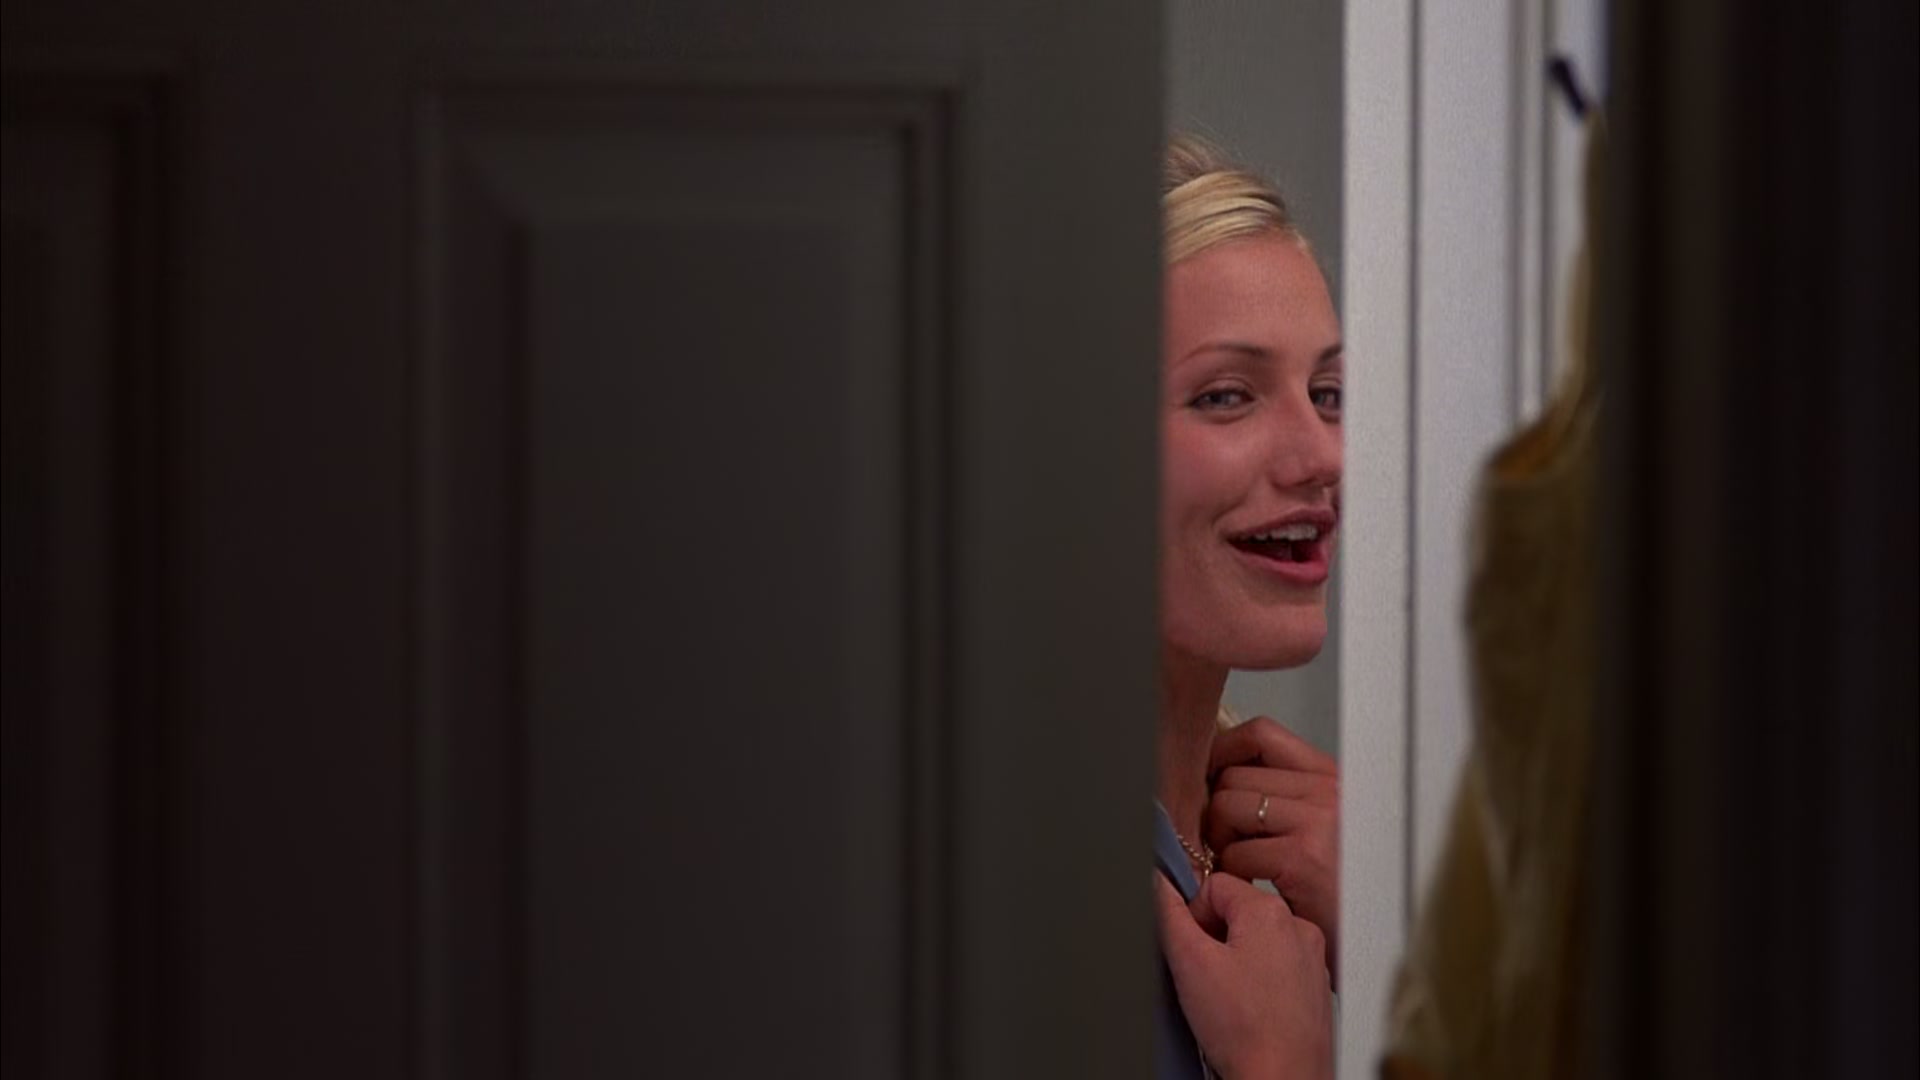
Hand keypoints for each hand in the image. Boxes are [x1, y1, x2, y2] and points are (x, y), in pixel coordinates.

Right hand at [1155, 873, 1332, 1079]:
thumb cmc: (1245, 1032)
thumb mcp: (1189, 962)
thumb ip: (1168, 914)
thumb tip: (1158, 884)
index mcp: (1270, 912)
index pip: (1214, 885)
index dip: (1192, 915)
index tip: (1190, 948)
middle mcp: (1299, 929)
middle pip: (1238, 911)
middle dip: (1213, 938)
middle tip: (1205, 976)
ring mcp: (1311, 960)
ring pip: (1258, 941)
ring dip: (1236, 960)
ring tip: (1227, 997)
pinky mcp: (1314, 988)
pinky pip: (1278, 967)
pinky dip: (1258, 981)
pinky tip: (1248, 1009)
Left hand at [1205, 717, 1339, 987]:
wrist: (1380, 945)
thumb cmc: (1350, 893)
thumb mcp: (1330, 829)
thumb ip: (1289, 798)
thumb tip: (1223, 776)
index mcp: (1334, 778)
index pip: (1262, 734)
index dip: (1223, 752)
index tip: (1209, 779)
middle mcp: (1329, 791)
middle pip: (1232, 775)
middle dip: (1216, 813)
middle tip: (1228, 846)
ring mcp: (1318, 822)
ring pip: (1225, 808)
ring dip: (1221, 844)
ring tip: (1242, 870)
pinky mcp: (1303, 859)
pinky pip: (1233, 855)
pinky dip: (1230, 878)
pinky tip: (1252, 893)